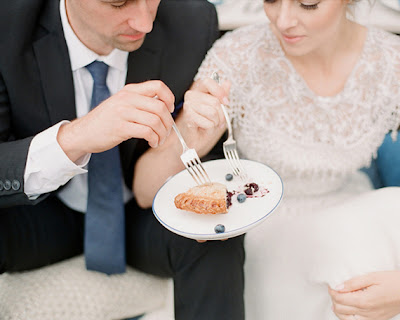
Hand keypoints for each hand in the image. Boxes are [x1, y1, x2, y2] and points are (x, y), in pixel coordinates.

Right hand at [58, 80, 174, 161]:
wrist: (82, 133)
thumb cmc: (104, 121)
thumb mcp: (121, 103)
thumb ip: (139, 102)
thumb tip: (164, 109)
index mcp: (129, 91)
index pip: (158, 86)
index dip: (169, 98)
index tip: (170, 110)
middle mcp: (127, 99)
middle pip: (160, 107)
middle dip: (168, 122)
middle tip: (166, 132)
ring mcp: (123, 113)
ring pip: (155, 121)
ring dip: (162, 134)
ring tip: (159, 140)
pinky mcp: (120, 128)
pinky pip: (146, 132)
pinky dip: (154, 139)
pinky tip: (152, 143)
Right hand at [175, 77, 230, 156]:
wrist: (194, 138)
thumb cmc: (204, 122)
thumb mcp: (217, 107)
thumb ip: (221, 94)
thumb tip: (227, 83)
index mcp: (199, 89)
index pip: (208, 82)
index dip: (219, 91)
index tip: (226, 101)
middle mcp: (191, 95)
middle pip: (214, 101)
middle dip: (221, 114)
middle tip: (217, 120)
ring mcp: (188, 106)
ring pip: (212, 112)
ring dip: (215, 122)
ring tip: (210, 123)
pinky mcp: (188, 117)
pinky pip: (208, 122)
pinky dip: (210, 128)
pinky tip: (204, 127)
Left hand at [329, 271, 399, 319]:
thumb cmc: (394, 282)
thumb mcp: (373, 277)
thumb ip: (353, 283)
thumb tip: (338, 287)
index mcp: (365, 300)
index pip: (339, 299)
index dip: (332, 291)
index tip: (331, 285)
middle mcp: (367, 312)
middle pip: (340, 309)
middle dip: (334, 299)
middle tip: (335, 290)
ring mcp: (372, 319)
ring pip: (346, 319)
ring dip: (339, 309)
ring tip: (340, 299)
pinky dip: (348, 317)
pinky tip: (348, 308)